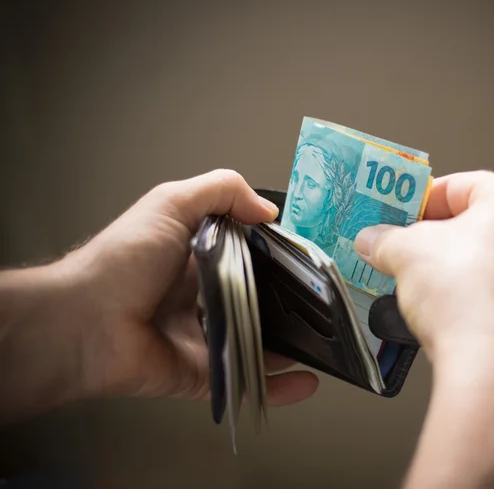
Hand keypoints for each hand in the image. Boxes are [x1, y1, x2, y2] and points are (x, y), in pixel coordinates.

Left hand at [57, 169, 318, 403]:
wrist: (84, 323)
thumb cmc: (124, 260)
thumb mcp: (171, 204)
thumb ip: (221, 191)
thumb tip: (270, 212)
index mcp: (196, 259)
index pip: (248, 256)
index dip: (277, 256)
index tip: (310, 259)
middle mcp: (202, 299)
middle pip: (257, 301)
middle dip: (290, 304)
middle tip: (324, 303)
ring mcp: (204, 339)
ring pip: (258, 343)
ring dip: (291, 346)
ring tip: (326, 341)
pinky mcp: (204, 375)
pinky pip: (247, 381)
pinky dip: (279, 387)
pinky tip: (308, 381)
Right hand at [355, 171, 493, 488]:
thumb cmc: (467, 299)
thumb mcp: (406, 254)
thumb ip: (385, 239)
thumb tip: (373, 240)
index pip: (461, 185)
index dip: (421, 199)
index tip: (398, 214)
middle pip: (479, 222)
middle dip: (437, 235)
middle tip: (404, 248)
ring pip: (492, 258)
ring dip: (456, 267)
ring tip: (421, 283)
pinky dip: (476, 295)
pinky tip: (449, 312)